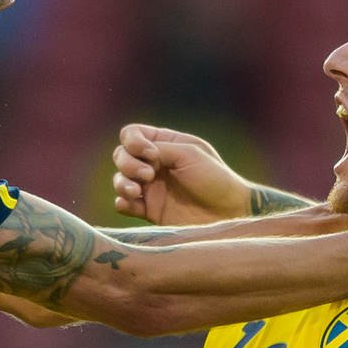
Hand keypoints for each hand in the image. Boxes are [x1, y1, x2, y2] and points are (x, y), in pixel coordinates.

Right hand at [112, 124, 252, 224]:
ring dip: (122, 182)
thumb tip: (135, 154)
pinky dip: (122, 201)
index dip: (133, 141)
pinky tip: (130, 202)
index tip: (151, 154)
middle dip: (128, 163)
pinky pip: (123, 203)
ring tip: (137, 191)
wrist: (228, 214)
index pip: (132, 134)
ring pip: (119, 179)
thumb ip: (159, 148)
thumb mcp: (190, 154)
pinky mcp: (149, 210)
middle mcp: (155, 164)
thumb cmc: (216, 179)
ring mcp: (150, 188)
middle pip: (121, 155)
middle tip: (149, 174)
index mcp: (166, 145)